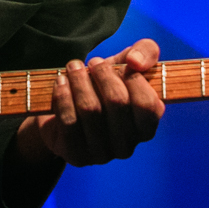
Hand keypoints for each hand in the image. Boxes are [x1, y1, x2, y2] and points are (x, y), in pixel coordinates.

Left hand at [16, 39, 164, 167]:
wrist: (68, 106)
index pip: (147, 104)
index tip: (121, 64)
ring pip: (90, 109)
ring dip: (79, 81)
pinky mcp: (76, 155)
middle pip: (117, 102)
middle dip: (102, 74)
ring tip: (74, 67)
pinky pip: (68, 122)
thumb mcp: (129, 63)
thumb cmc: (105, 84)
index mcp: (146, 127)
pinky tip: (61, 82)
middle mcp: (127, 146)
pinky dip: (63, 96)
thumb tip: (136, 62)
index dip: (133, 79)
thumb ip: (146, 52)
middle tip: (93, 61)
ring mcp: (102, 154)